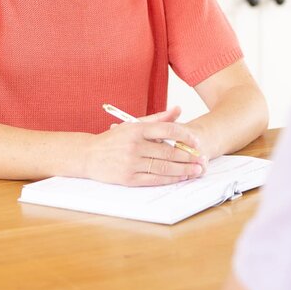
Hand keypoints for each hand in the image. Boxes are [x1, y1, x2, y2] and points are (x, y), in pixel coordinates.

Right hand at [85, 105, 207, 185]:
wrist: (88, 155)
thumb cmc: (114, 139)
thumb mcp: (133, 124)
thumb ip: (158, 118)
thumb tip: (178, 109)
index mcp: (137, 129)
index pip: (167, 130)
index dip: (185, 136)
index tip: (196, 142)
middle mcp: (134, 145)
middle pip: (168, 151)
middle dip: (188, 157)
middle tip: (202, 160)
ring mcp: (131, 163)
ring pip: (163, 167)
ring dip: (183, 170)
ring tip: (196, 171)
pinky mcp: (129, 178)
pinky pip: (154, 179)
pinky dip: (170, 179)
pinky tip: (180, 178)